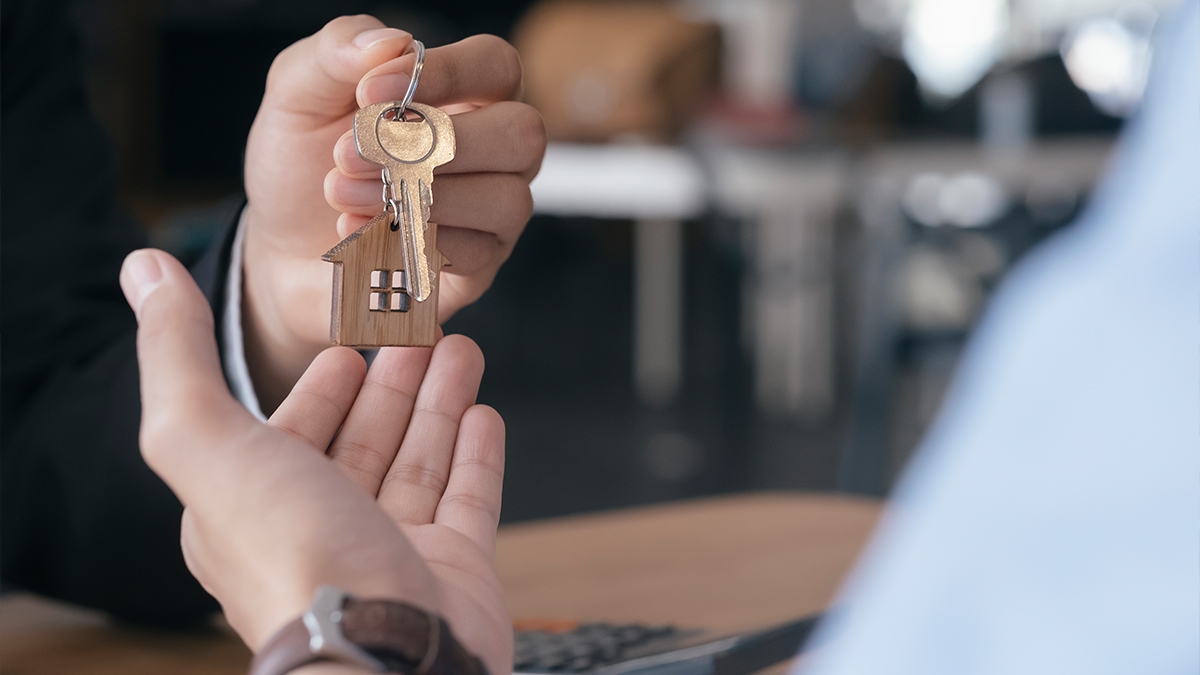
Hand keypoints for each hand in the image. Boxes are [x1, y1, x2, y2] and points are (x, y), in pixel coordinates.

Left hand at [119, 248, 511, 674]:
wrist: (383, 650)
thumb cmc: (291, 557)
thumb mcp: (209, 441)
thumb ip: (177, 357)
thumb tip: (145, 270)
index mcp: (258, 508)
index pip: (291, 434)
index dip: (318, 389)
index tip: (349, 345)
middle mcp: (324, 530)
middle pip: (363, 441)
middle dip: (391, 383)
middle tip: (421, 333)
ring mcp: (392, 552)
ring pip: (418, 461)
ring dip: (438, 403)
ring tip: (462, 351)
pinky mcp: (453, 569)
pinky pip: (468, 500)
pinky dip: (476, 456)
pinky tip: (485, 415)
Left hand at [242, 16, 545, 410]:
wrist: (279, 250)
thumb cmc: (302, 165)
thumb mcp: (298, 92)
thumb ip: (336, 49)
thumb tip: (390, 43)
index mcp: (464, 94)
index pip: (496, 64)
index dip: (447, 72)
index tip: (369, 91)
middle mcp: (492, 151)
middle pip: (523, 133)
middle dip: (440, 141)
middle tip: (357, 151)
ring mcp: (491, 212)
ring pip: (505, 198)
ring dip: (420, 194)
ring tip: (343, 192)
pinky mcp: (477, 267)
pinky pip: (477, 253)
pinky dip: (414, 239)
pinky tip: (360, 230)